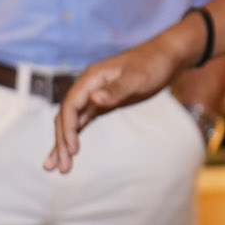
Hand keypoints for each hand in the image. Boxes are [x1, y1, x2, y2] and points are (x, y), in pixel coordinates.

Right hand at [44, 22, 198, 172]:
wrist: (166, 56)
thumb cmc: (153, 64)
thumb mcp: (138, 78)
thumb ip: (117, 89)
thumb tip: (94, 99)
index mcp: (92, 78)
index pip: (71, 105)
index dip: (68, 127)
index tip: (72, 149)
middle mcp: (88, 87)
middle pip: (67, 116)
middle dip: (61, 142)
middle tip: (60, 168)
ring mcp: (94, 96)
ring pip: (72, 121)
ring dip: (64, 143)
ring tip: (58, 168)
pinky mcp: (102, 104)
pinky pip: (83, 121)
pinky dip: (75, 136)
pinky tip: (70, 152)